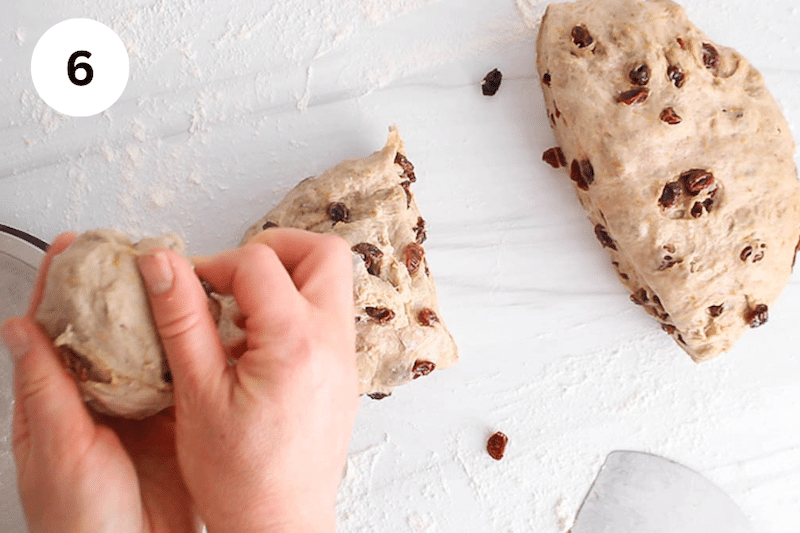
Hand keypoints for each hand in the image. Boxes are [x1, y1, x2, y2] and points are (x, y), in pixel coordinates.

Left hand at [0, 233, 199, 532]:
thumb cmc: (82, 522)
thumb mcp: (59, 452)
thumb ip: (45, 390)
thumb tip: (19, 329)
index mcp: (56, 404)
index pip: (50, 331)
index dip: (56, 286)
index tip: (71, 247)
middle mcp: (96, 400)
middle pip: (102, 329)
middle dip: (114, 288)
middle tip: (132, 252)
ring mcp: (137, 408)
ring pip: (144, 345)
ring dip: (156, 312)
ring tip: (171, 278)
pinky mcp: (173, 419)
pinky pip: (181, 373)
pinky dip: (190, 347)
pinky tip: (201, 327)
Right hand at [137, 228, 358, 531]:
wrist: (281, 524)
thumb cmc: (242, 477)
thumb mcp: (197, 394)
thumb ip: (181, 319)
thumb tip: (162, 264)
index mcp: (296, 342)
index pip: (258, 262)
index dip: (214, 263)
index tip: (187, 285)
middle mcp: (332, 342)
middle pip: (322, 252)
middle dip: (272, 249)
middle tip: (232, 277)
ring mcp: (344, 358)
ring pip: (330, 282)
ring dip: (285, 281)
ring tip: (241, 317)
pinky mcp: (342, 372)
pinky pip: (327, 316)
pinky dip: (294, 311)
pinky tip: (256, 346)